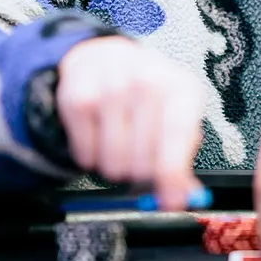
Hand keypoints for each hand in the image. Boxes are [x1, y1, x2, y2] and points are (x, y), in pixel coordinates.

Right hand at [55, 35, 206, 210]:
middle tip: (137, 159)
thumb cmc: (148, 95)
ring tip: (117, 143)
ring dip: (113, 165)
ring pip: (113, 164)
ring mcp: (111, 87)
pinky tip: (96, 134)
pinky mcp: (78, 98)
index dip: (172, 177)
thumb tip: (181, 198)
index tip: (170, 202)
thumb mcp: (177, 116)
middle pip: (143, 162)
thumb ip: (182, 159)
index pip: (178, 139)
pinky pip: (85, 155)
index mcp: (180, 88)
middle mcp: (147, 81)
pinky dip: (89, 155)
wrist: (106, 57)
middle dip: (139, 173)